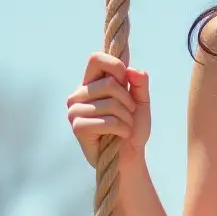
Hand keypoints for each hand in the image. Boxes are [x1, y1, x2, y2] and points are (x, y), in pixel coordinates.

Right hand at [66, 52, 150, 168]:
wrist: (129, 156)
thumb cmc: (132, 127)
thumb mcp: (141, 102)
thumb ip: (140, 84)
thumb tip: (132, 70)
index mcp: (91, 83)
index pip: (96, 58)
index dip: (115, 66)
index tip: (126, 81)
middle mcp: (79, 94)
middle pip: (110, 83)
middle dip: (129, 101)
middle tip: (129, 113)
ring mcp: (75, 110)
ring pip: (111, 103)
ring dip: (127, 118)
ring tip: (125, 127)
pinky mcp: (77, 127)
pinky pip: (108, 121)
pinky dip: (122, 129)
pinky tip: (120, 136)